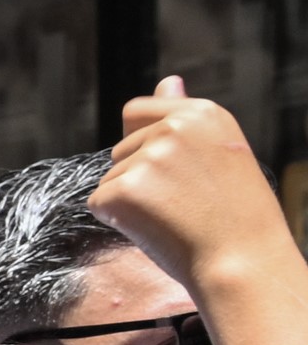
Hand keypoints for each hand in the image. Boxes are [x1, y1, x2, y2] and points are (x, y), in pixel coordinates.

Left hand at [94, 82, 303, 301]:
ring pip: (111, 178)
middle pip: (121, 149)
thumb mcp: (220, 152)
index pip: (138, 111)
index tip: (173, 172)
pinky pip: (99, 204)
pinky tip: (156, 229)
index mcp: (202, 113)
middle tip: (186, 203)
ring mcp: (146, 158)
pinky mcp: (122, 190)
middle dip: (140, 177)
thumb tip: (168, 80)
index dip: (144, 143)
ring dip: (131, 201)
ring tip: (176, 217)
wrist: (244, 263)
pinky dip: (118, 222)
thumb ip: (184, 117)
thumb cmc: (236, 214)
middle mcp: (173, 128)